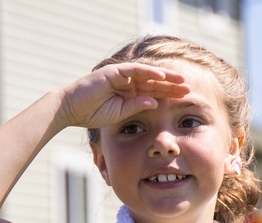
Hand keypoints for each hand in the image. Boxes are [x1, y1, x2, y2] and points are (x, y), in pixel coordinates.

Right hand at [57, 63, 190, 130]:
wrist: (72, 109)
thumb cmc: (93, 113)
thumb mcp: (121, 113)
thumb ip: (138, 106)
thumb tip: (156, 101)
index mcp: (130, 93)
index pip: (154, 91)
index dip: (170, 93)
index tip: (185, 98)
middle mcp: (128, 82)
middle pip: (154, 81)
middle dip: (172, 84)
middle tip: (189, 88)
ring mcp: (121, 75)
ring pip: (148, 74)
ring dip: (165, 76)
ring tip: (180, 80)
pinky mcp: (114, 72)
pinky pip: (134, 70)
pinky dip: (148, 72)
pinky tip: (161, 76)